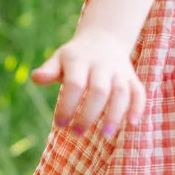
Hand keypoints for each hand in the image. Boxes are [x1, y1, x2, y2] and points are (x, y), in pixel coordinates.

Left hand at [30, 27, 145, 137]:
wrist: (104, 39)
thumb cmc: (75, 57)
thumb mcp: (59, 59)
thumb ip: (49, 70)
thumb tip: (36, 78)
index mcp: (79, 60)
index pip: (74, 84)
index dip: (67, 105)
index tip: (60, 125)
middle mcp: (101, 65)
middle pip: (99, 91)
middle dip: (88, 114)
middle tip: (77, 133)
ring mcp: (119, 71)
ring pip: (121, 92)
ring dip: (115, 114)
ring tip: (106, 135)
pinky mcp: (132, 78)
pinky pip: (139, 91)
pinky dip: (138, 107)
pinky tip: (132, 123)